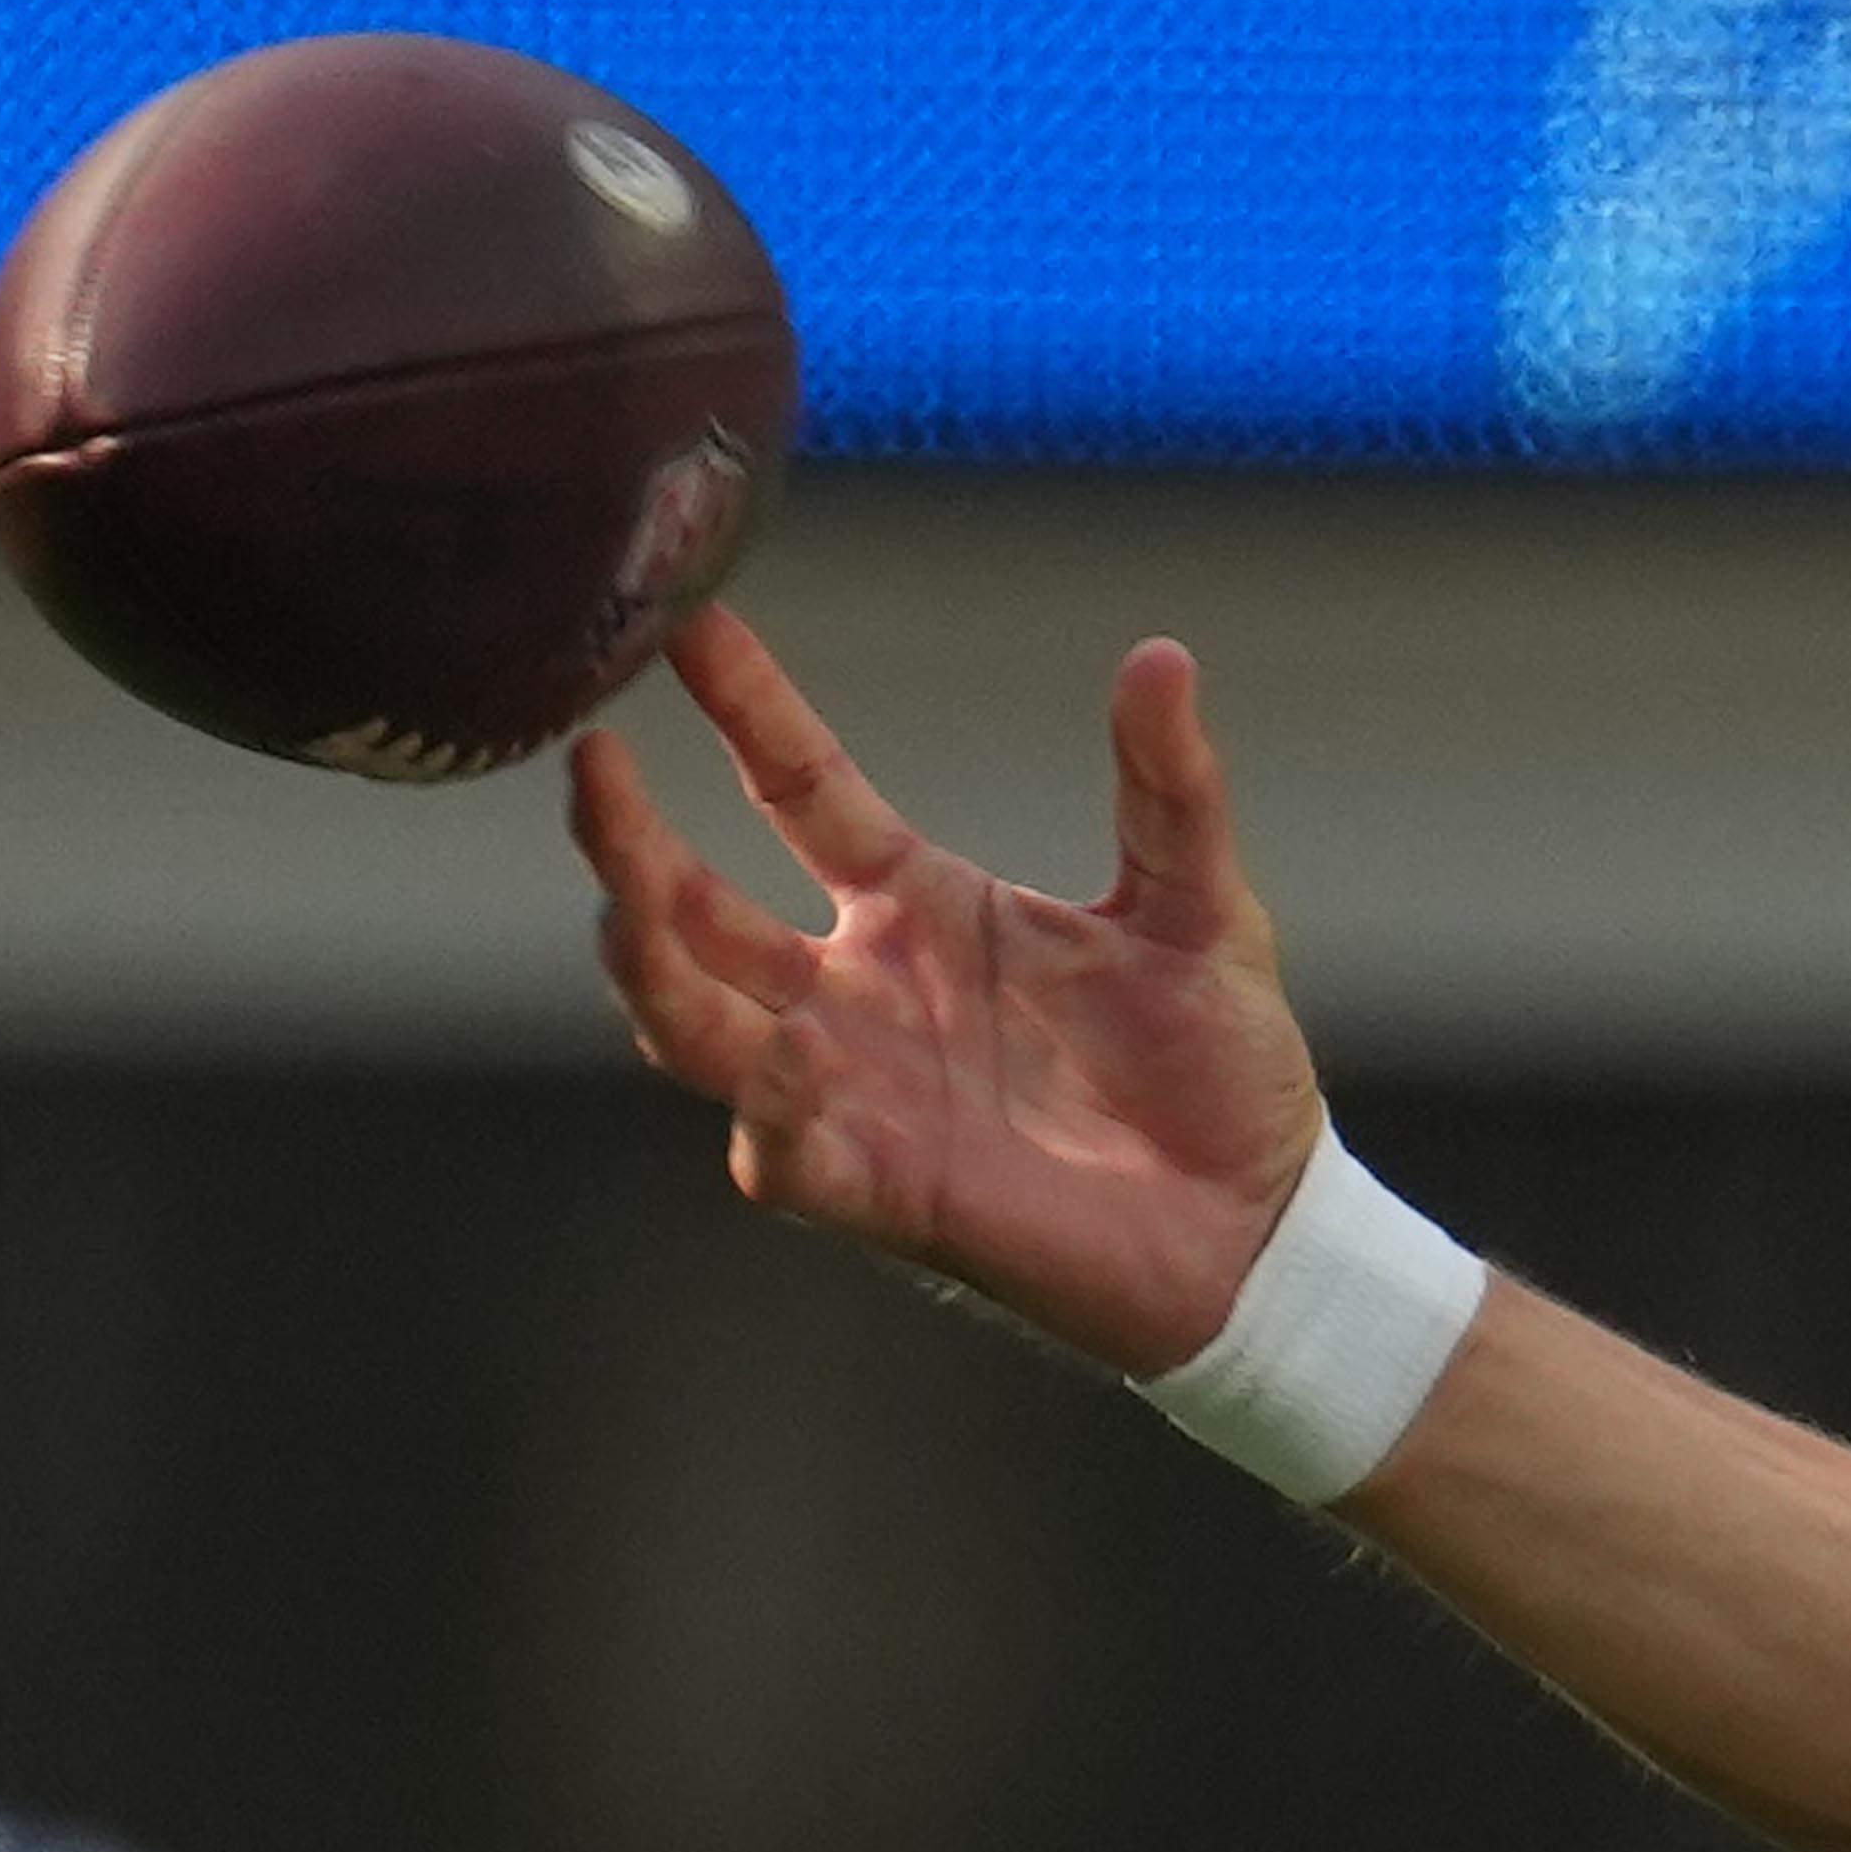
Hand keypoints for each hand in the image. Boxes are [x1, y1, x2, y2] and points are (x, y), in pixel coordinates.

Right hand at [568, 612, 1327, 1377]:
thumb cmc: (1221, 1070)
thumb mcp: (1199, 909)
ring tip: (628, 895)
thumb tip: (1163, 655)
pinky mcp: (885, 1190)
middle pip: (697, 911)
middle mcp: (860, 992)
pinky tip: (785, 1054)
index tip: (686, 624)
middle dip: (630, 844)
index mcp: (920, 908)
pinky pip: (781, 1151)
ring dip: (651, 964)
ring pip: (696, 1025)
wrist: (1260, 1227)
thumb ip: (1170, 790)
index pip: (799, 789)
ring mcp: (858, 1092)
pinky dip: (768, 1106)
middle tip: (590, 763)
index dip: (742, 710)